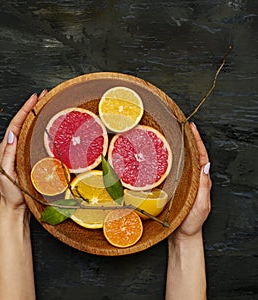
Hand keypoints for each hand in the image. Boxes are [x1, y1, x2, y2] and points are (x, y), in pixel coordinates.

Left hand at [0, 90, 46, 211]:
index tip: (34, 98)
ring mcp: (24, 151)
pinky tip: (49, 125)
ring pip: (30, 129)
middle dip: (32, 107)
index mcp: (8, 148)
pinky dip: (42, 129)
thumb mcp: (6, 173)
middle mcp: (16, 147)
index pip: (17, 123)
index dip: (25, 109)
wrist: (17, 205)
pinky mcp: (31, 157)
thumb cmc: (11, 192)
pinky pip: (36, 140)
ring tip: (47, 105)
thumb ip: (8, 154)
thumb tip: (11, 134)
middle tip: (44, 95)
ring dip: (38, 115)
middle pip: (24, 122)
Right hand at [170, 122, 211, 239]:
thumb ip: (204, 187)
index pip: (201, 156)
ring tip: (173, 134)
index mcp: (202, 181)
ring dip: (180, 147)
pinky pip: (174, 169)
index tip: (192, 128)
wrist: (182, 234)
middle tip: (181, 126)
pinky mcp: (175, 186)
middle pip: (192, 155)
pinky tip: (164, 154)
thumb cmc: (191, 221)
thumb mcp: (201, 205)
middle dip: (189, 139)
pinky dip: (171, 159)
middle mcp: (194, 179)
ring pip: (183, 161)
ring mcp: (184, 182)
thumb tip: (206, 166)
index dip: (197, 142)